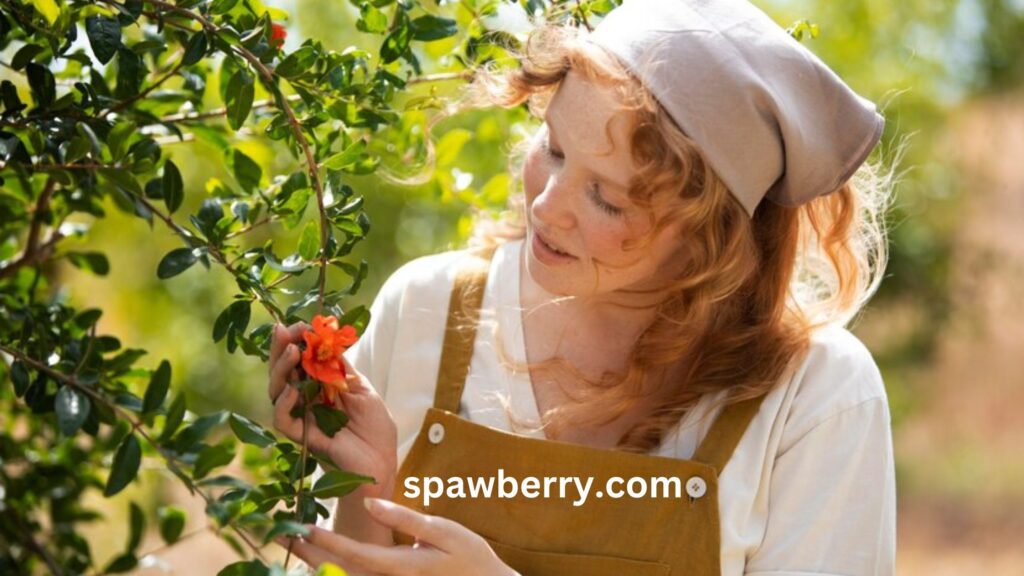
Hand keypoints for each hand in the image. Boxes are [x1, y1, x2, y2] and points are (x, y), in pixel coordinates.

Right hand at [268, 322, 397, 494]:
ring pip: (276, 391)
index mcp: (320, 385)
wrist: (382, 461)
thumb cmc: (375, 427)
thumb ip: (339, 366)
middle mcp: (306, 399)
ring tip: (292, 352)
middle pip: (282, 371)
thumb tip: (322, 337)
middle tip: (285, 331)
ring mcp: (301, 417)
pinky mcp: (301, 437)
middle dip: (280, 349)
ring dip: (281, 369)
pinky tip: (295, 389)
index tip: (300, 325)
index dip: (296, 341)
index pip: (299, 359)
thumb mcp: (360, 387)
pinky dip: (283, 403)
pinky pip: (281, 419)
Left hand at [278, 497, 519, 575]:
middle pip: (340, 571)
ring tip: (292, 541)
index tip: (304, 527)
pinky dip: (335, 566)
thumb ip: (405, 519)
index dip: (327, 541)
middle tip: (281, 533)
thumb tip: (371, 502)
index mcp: (399, 567)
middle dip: (309, 554)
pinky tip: (320, 554)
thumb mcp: (443, 531)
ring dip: (316, 560)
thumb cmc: (469, 556)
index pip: (354, 554)